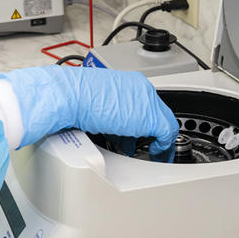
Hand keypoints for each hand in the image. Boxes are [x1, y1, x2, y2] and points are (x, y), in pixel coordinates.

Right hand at [0, 66, 177, 156]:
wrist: (71, 96)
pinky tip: (155, 156)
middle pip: (156, 112)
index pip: (145, 103)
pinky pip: (167, 136)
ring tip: (147, 152)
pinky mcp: (150, 118)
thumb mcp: (96, 102)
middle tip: (146, 146)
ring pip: (163, 124)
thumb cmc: (74, 98)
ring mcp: (147, 102)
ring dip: (154, 140)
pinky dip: (162, 149)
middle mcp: (141, 88)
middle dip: (150, 132)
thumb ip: (110, 112)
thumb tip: (109, 127)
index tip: (143, 134)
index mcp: (128, 81)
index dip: (143, 122)